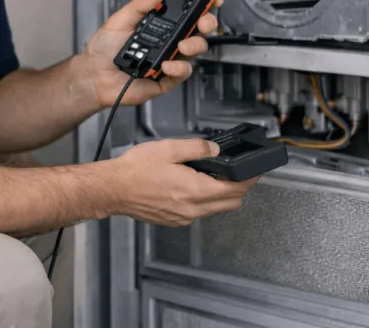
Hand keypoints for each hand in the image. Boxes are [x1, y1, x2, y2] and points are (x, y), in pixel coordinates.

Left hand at [75, 0, 222, 109]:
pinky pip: (183, 72)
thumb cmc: (104, 49)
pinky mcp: (167, 78)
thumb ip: (139, 5)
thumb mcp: (119, 20)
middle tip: (203, 21)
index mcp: (161, 24)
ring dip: (194, 44)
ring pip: (196, 50)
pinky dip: (178, 67)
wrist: (94, 76)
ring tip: (181, 44)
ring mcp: (170, 58)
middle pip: (199, 30)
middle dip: (207, 22)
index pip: (188, 11)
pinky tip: (166, 64)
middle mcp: (169, 40)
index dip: (204, 3)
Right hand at [107, 138, 256, 225]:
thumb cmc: (135, 170)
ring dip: (222, 196)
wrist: (113, 189)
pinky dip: (205, 202)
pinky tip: (194, 187)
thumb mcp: (169, 148)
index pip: (235, 189)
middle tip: (239, 173)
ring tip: (214, 177)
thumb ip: (197, 148)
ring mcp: (183, 217)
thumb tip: (214, 149)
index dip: (249, 179)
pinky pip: (199, 213)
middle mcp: (192, 209)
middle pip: (231, 203)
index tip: (255, 172)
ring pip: (216, 210)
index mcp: (195, 190)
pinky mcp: (174, 220)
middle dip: (240, 189)